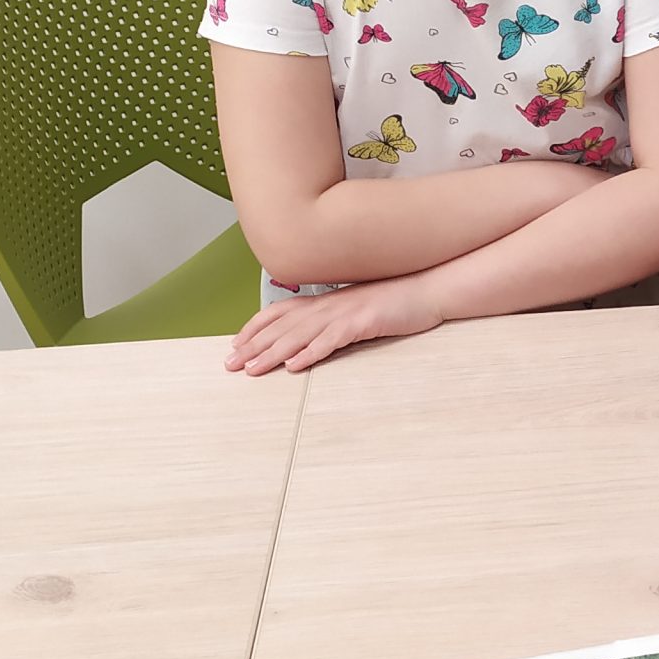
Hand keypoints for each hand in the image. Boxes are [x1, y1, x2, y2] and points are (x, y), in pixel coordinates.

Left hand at [225, 275, 444, 374]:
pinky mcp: (363, 323)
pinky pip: (332, 340)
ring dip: (273, 353)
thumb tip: (311, 334)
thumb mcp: (357, 308)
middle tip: (230, 364)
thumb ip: (332, 319)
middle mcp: (328, 305)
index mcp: (325, 301)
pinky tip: (295, 366)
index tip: (234, 345)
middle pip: (282, 326)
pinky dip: (312, 353)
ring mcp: (345, 313)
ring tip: (252, 369)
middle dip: (253, 345)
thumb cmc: (395, 302)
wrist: (428, 289)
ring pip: (300, 335)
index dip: (254, 328)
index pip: (279, 312)